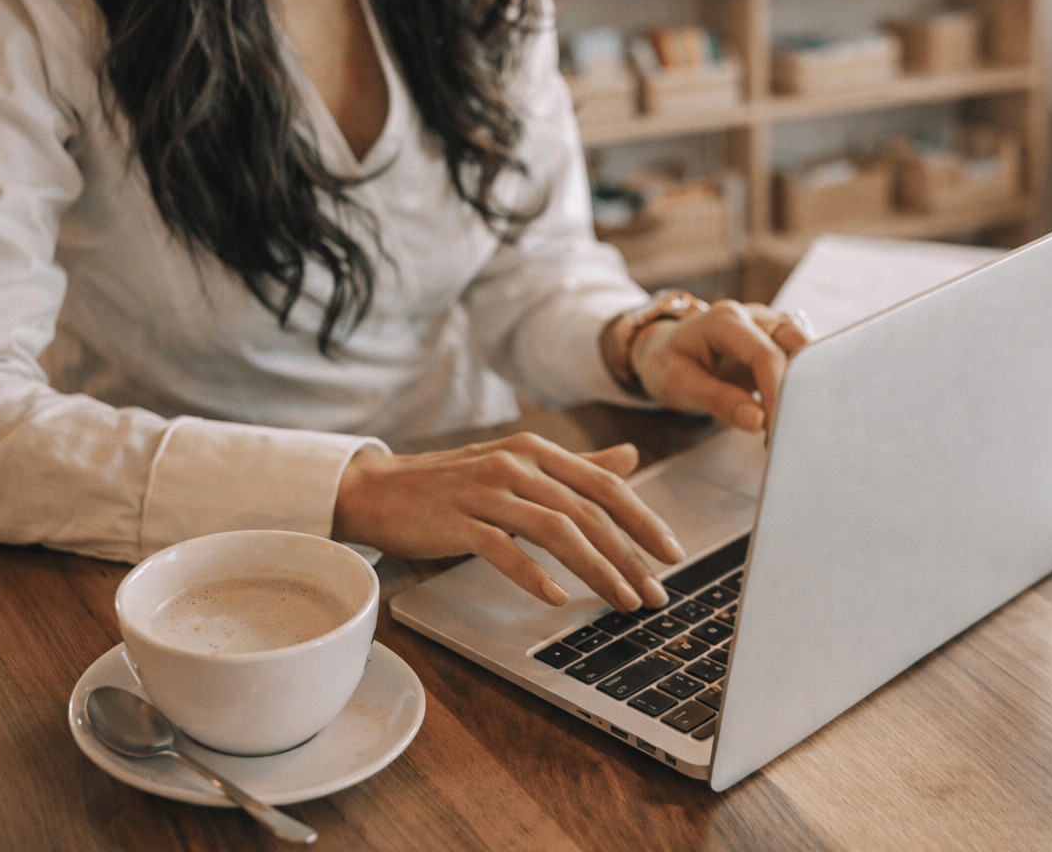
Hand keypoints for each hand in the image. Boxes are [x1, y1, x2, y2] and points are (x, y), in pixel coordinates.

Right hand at [331, 436, 685, 610]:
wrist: (379, 489)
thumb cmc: (454, 483)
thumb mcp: (519, 465)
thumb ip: (576, 466)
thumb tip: (630, 458)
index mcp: (538, 450)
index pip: (604, 484)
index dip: (642, 519)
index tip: (672, 554)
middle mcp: (516, 463)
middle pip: (587, 511)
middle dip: (629, 556)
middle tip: (654, 593)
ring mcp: (486, 490)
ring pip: (556, 529)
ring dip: (595, 569)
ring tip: (621, 601)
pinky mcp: (456, 520)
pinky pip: (503, 548)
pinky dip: (533, 574)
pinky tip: (556, 598)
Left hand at [629, 301, 811, 431]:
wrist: (663, 347)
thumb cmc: (667, 362)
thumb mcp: (679, 384)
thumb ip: (718, 400)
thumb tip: (757, 420)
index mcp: (725, 320)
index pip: (765, 354)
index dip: (777, 392)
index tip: (778, 427)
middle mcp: (752, 315)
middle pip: (796, 343)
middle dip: (800, 386)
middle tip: (794, 426)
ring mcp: (768, 324)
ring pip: (806, 347)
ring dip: (806, 383)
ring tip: (794, 420)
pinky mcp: (777, 339)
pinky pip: (801, 356)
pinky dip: (802, 382)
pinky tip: (793, 409)